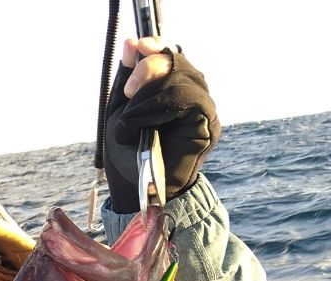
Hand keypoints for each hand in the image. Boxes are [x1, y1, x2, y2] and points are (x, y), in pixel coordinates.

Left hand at [103, 36, 220, 212]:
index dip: (154, 46)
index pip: (169, 54)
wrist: (138, 186)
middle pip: (176, 61)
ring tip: (131, 115)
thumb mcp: (122, 107)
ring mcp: (202, 106)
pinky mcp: (208, 123)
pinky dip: (161, 104)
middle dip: (149, 69)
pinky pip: (190, 98)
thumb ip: (128, 77)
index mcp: (173, 85)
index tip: (134, 49)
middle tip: (128, 91)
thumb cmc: (130, 149)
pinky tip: (143, 120)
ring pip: (183, 76)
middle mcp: (192, 92)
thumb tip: (132, 44)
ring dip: (151, 91)